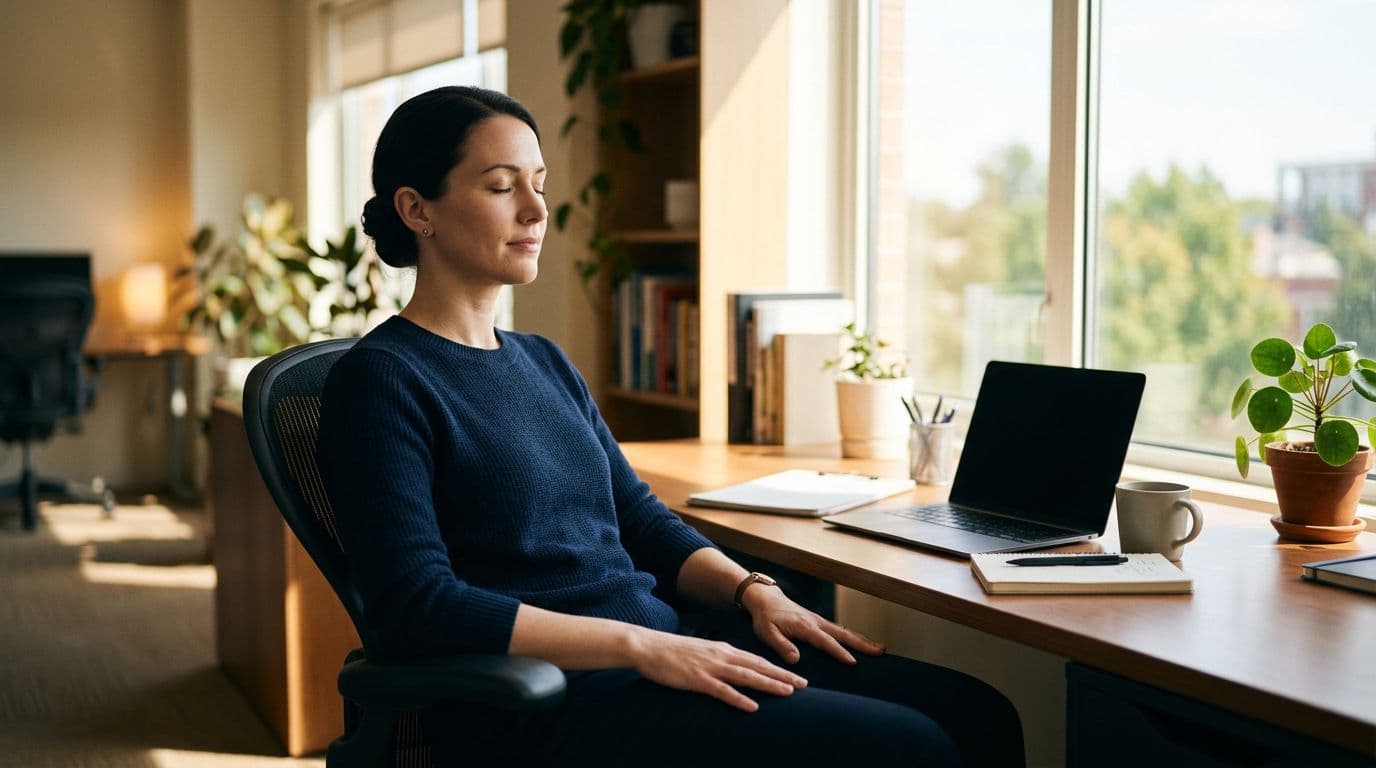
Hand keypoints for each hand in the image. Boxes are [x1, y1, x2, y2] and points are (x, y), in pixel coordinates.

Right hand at [626, 628, 807, 711]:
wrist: (648, 646)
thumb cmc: (672, 652)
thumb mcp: (701, 651)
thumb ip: (719, 659)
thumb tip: (734, 669)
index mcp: (723, 649)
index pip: (757, 659)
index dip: (778, 668)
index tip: (796, 676)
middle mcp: (721, 655)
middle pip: (758, 666)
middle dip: (782, 675)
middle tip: (804, 685)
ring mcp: (710, 667)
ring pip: (746, 676)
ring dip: (768, 684)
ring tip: (788, 692)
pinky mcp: (698, 679)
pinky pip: (722, 691)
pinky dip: (739, 699)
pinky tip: (753, 706)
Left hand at [741, 584, 885, 664]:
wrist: (765, 599)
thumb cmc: (765, 618)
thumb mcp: (767, 633)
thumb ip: (781, 645)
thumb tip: (796, 659)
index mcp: (805, 626)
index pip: (825, 641)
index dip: (839, 652)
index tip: (853, 662)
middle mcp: (816, 622)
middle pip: (843, 634)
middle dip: (862, 643)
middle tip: (880, 652)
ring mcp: (819, 620)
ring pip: (844, 631)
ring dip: (862, 639)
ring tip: (880, 649)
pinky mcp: (818, 621)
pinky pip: (839, 630)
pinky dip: (853, 636)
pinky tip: (861, 643)